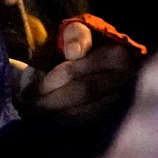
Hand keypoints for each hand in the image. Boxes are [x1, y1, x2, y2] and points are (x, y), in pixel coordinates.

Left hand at [29, 16, 143, 127]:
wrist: (117, 65)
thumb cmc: (92, 49)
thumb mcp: (83, 33)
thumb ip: (75, 36)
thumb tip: (73, 52)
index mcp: (116, 55)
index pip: (75, 71)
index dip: (49, 83)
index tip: (30, 91)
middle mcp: (126, 78)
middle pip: (83, 92)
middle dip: (53, 102)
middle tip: (31, 108)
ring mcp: (127, 99)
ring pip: (90, 111)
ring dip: (62, 116)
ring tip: (40, 118)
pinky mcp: (122, 116)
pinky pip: (95, 124)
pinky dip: (74, 125)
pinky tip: (58, 124)